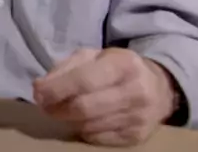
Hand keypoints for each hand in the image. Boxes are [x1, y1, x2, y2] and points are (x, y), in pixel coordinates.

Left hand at [33, 48, 176, 146]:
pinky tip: (83, 121)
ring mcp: (139, 116)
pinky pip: (99, 139)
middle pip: (85, 108)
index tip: (38, 93)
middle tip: (46, 107)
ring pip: (90, 126)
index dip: (57, 89)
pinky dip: (85, 131)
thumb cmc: (117, 69)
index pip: (84, 80)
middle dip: (58, 109)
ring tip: (64, 111)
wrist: (159, 88)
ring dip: (69, 121)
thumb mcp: (94, 56)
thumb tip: (40, 88)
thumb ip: (66, 68)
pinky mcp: (138, 137)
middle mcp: (135, 90)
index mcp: (123, 64)